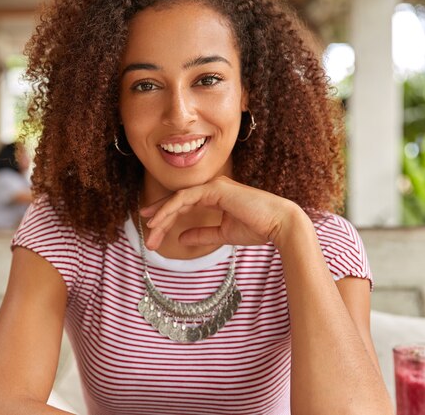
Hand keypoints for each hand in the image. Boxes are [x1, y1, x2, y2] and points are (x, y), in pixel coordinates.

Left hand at [139, 176, 303, 249]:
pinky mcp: (215, 189)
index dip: (166, 212)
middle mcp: (212, 187)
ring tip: (150, 230)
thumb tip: (181, 238)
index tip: (151, 224)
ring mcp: (213, 186)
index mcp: (215, 195)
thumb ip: (202, 234)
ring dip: (162, 215)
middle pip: (178, 200)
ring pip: (179, 198)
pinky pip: (185, 197)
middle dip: (160, 215)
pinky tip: (159, 221)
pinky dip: (170, 208)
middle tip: (146, 231)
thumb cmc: (257, 228)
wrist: (279, 225)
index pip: (184, 202)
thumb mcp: (222, 234)